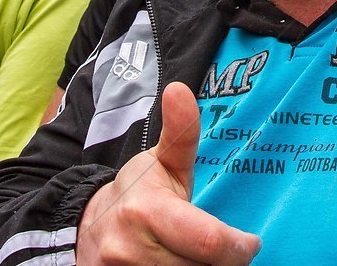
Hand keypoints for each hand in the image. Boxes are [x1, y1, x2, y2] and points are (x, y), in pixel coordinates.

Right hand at [76, 82, 260, 264]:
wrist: (86, 228)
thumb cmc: (139, 193)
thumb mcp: (163, 163)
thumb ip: (181, 132)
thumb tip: (180, 89)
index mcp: (146, 211)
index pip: (208, 242)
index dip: (237, 248)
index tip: (250, 243)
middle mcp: (131, 249)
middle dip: (221, 261)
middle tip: (227, 250)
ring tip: (200, 255)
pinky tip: (185, 264)